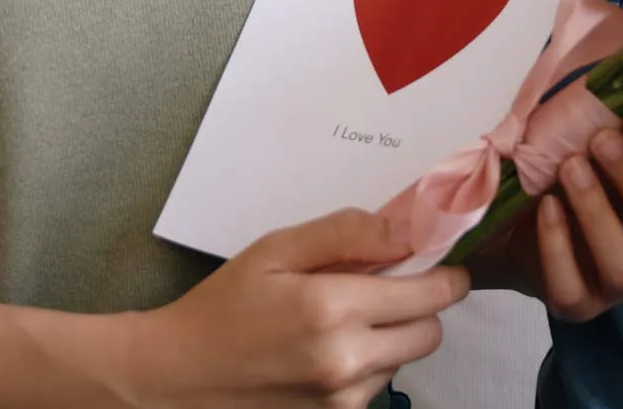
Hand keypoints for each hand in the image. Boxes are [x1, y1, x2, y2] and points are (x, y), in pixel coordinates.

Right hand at [122, 209, 469, 407]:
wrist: (178, 376)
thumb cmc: (223, 306)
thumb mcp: (276, 250)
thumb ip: (346, 234)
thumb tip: (406, 230)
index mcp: (333, 309)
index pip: (433, 294)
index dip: (444, 274)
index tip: (436, 262)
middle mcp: (347, 361)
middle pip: (430, 332)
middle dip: (418, 305)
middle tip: (380, 287)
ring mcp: (343, 400)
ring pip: (404, 360)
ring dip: (390, 337)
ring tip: (337, 319)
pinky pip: (376, 385)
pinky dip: (366, 364)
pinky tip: (324, 349)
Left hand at [478, 106, 622, 322]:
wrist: (508, 227)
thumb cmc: (563, 174)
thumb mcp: (587, 141)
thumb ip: (610, 114)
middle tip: (601, 139)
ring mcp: (618, 285)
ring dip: (598, 212)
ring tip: (569, 167)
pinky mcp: (578, 306)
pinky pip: (573, 288)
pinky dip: (559, 246)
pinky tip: (546, 208)